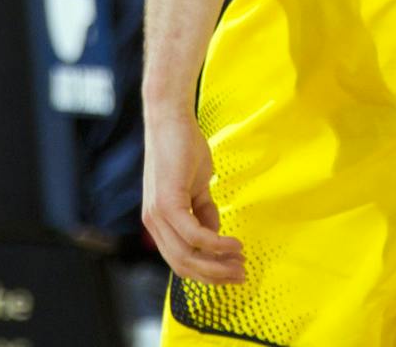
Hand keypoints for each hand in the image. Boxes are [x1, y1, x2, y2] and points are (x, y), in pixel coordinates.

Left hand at [141, 107, 244, 284]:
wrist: (171, 119)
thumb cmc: (183, 148)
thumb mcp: (197, 187)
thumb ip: (203, 212)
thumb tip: (214, 235)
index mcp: (159, 222)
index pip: (180, 261)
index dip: (207, 272)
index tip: (232, 273)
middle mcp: (153, 223)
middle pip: (183, 265)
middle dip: (215, 276)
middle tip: (241, 275)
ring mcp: (157, 215)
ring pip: (187, 256)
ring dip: (217, 264)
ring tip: (240, 263)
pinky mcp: (167, 203)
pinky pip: (193, 235)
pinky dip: (215, 243)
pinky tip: (233, 244)